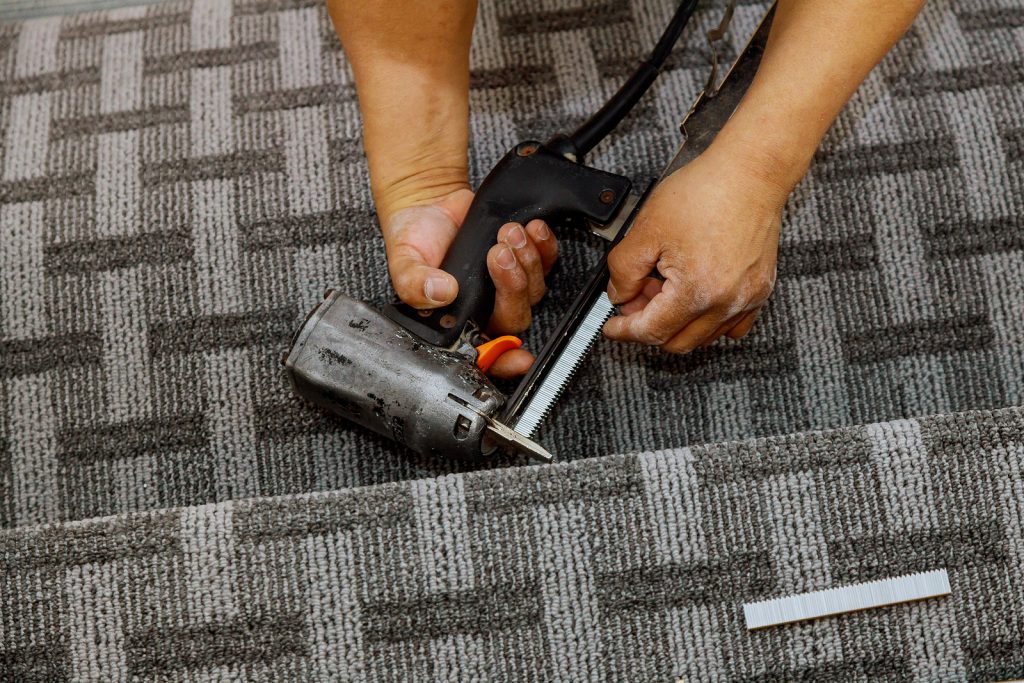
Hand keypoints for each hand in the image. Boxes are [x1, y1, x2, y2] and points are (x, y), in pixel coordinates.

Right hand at [382, 187, 557, 377]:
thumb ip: (414, 283)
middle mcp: (486, 309)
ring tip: (507, 233)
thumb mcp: (403, 263)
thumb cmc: (415, 240)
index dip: (504, 361)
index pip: (486, 355)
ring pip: (534, 290)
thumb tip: (442, 292)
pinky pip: (547, 261)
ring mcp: (507, 287)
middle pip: (515, 318)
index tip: (519, 358)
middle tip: (498, 255)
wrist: (429, 205)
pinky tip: (530, 230)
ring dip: (527, 261)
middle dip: (513, 287)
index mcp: (458, 322)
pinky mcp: (522, 261)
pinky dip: (543, 245)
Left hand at [603, 143, 786, 351]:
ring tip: (664, 288)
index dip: (625, 331)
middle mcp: (726, 303)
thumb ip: (623, 270)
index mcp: (697, 292)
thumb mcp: (646, 230)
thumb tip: (620, 295)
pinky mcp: (760, 289)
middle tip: (635, 299)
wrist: (750, 171)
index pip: (652, 331)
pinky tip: (694, 298)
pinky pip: (731, 325)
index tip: (612, 328)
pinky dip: (708, 322)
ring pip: (703, 337)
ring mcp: (748, 299)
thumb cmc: (706, 192)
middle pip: (678, 342)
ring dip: (677, 323)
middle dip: (649, 325)